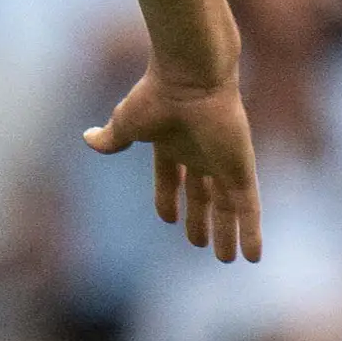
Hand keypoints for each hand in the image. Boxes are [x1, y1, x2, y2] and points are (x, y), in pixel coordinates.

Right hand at [86, 64, 261, 262]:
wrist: (190, 81)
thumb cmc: (156, 97)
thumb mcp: (126, 124)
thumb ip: (111, 138)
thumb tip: (88, 139)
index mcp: (173, 142)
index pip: (171, 177)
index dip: (168, 198)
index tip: (167, 219)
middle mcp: (200, 153)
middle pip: (202, 194)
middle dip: (201, 218)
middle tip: (199, 243)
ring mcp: (223, 163)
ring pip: (226, 206)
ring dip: (226, 233)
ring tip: (226, 260)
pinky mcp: (240, 171)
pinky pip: (248, 208)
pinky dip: (251, 233)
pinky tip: (253, 257)